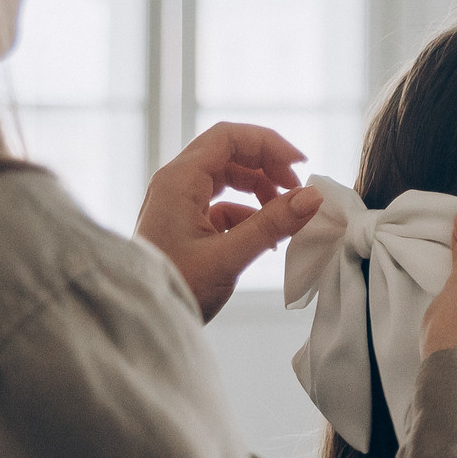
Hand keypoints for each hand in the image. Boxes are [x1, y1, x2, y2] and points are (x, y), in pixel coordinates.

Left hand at [136, 122, 320, 321]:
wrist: (144, 320)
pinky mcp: (184, 223)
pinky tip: (266, 238)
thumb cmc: (176, 288)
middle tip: (297, 190)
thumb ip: (272, 224)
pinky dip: (248, 214)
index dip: (268, 144)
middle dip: (267, 166)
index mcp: (178, 180)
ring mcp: (178, 203)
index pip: (228, 137)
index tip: (299, 164)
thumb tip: (312, 196)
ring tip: (285, 215)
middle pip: (229, 153)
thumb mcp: (228, 256)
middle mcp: (175, 183)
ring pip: (227, 178)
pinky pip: (222, 204)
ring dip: (259, 190)